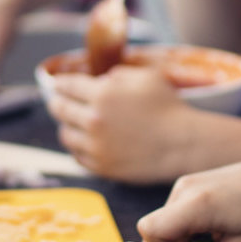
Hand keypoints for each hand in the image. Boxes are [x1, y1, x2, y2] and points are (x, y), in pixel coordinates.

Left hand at [44, 65, 197, 182]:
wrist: (183, 144)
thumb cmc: (169, 108)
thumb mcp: (147, 77)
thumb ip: (119, 75)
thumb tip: (100, 81)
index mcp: (103, 94)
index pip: (67, 86)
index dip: (60, 83)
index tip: (58, 85)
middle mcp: (94, 119)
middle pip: (60, 109)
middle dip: (57, 103)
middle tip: (58, 102)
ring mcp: (96, 145)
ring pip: (65, 134)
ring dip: (67, 126)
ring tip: (73, 124)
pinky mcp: (102, 166)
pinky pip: (78, 156)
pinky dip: (78, 147)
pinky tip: (85, 142)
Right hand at [134, 151, 240, 241]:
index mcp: (198, 204)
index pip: (149, 232)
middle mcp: (185, 188)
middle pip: (153, 228)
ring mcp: (185, 182)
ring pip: (165, 222)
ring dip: (183, 237)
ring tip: (218, 237)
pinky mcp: (189, 181)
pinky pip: (174, 212)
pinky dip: (189, 225)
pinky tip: (216, 226)